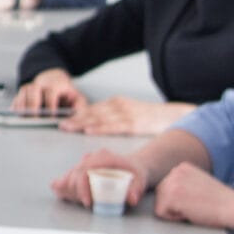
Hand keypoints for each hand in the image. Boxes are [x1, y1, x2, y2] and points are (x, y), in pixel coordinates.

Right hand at [11, 69, 82, 113]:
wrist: (54, 80)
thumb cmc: (65, 93)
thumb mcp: (77, 97)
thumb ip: (79, 107)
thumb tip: (77, 118)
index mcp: (56, 84)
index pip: (51, 92)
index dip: (51, 105)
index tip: (51, 117)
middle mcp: (41, 83)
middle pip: (34, 90)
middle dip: (33, 105)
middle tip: (34, 119)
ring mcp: (30, 87)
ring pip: (23, 93)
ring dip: (22, 105)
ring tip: (23, 118)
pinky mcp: (22, 93)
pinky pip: (16, 98)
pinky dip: (16, 106)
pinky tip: (17, 115)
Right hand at [50, 147, 149, 208]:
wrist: (133, 166)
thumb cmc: (136, 174)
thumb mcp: (140, 180)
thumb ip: (136, 189)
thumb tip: (132, 199)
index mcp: (103, 157)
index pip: (84, 170)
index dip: (82, 187)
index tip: (88, 203)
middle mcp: (91, 158)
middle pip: (74, 174)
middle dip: (76, 192)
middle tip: (87, 205)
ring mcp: (84, 163)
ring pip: (69, 175)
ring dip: (69, 190)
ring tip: (79, 201)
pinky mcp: (81, 170)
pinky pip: (68, 177)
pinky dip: (64, 186)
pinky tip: (62, 193)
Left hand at [58, 96, 175, 135]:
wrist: (174, 115)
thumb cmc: (151, 118)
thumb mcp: (130, 114)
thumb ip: (115, 119)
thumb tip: (96, 128)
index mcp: (117, 103)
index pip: (93, 109)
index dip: (76, 114)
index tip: (62, 119)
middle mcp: (119, 106)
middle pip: (92, 112)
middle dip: (75, 118)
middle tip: (59, 124)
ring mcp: (126, 114)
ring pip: (99, 119)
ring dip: (81, 123)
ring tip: (67, 127)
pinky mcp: (134, 123)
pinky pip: (113, 126)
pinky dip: (99, 128)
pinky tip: (88, 130)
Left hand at [151, 163, 233, 229]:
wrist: (232, 207)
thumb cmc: (220, 201)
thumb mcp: (198, 183)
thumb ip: (183, 183)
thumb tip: (169, 193)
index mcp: (182, 167)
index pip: (167, 187)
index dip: (180, 199)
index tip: (198, 199)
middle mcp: (175, 171)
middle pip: (160, 195)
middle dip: (175, 205)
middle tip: (196, 205)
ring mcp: (171, 183)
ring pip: (160, 204)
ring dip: (174, 211)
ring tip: (193, 208)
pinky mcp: (170, 196)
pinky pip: (160, 213)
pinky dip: (174, 218)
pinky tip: (190, 211)